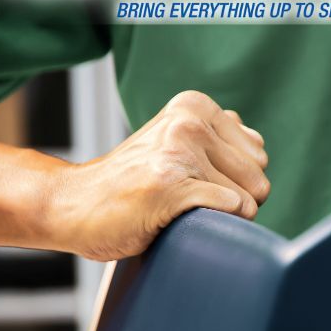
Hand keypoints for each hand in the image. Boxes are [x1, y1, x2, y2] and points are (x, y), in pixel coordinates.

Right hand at [47, 90, 269, 260]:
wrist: (72, 206)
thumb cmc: (131, 183)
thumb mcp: (175, 142)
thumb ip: (219, 136)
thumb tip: (258, 142)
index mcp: (195, 106)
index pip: (258, 155)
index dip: (236, 180)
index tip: (195, 180)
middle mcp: (190, 123)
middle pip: (259, 179)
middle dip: (234, 200)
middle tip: (187, 199)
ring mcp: (180, 152)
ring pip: (248, 200)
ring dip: (220, 216)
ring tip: (178, 206)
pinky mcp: (172, 185)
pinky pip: (231, 209)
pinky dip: (214, 224)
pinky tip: (175, 216)